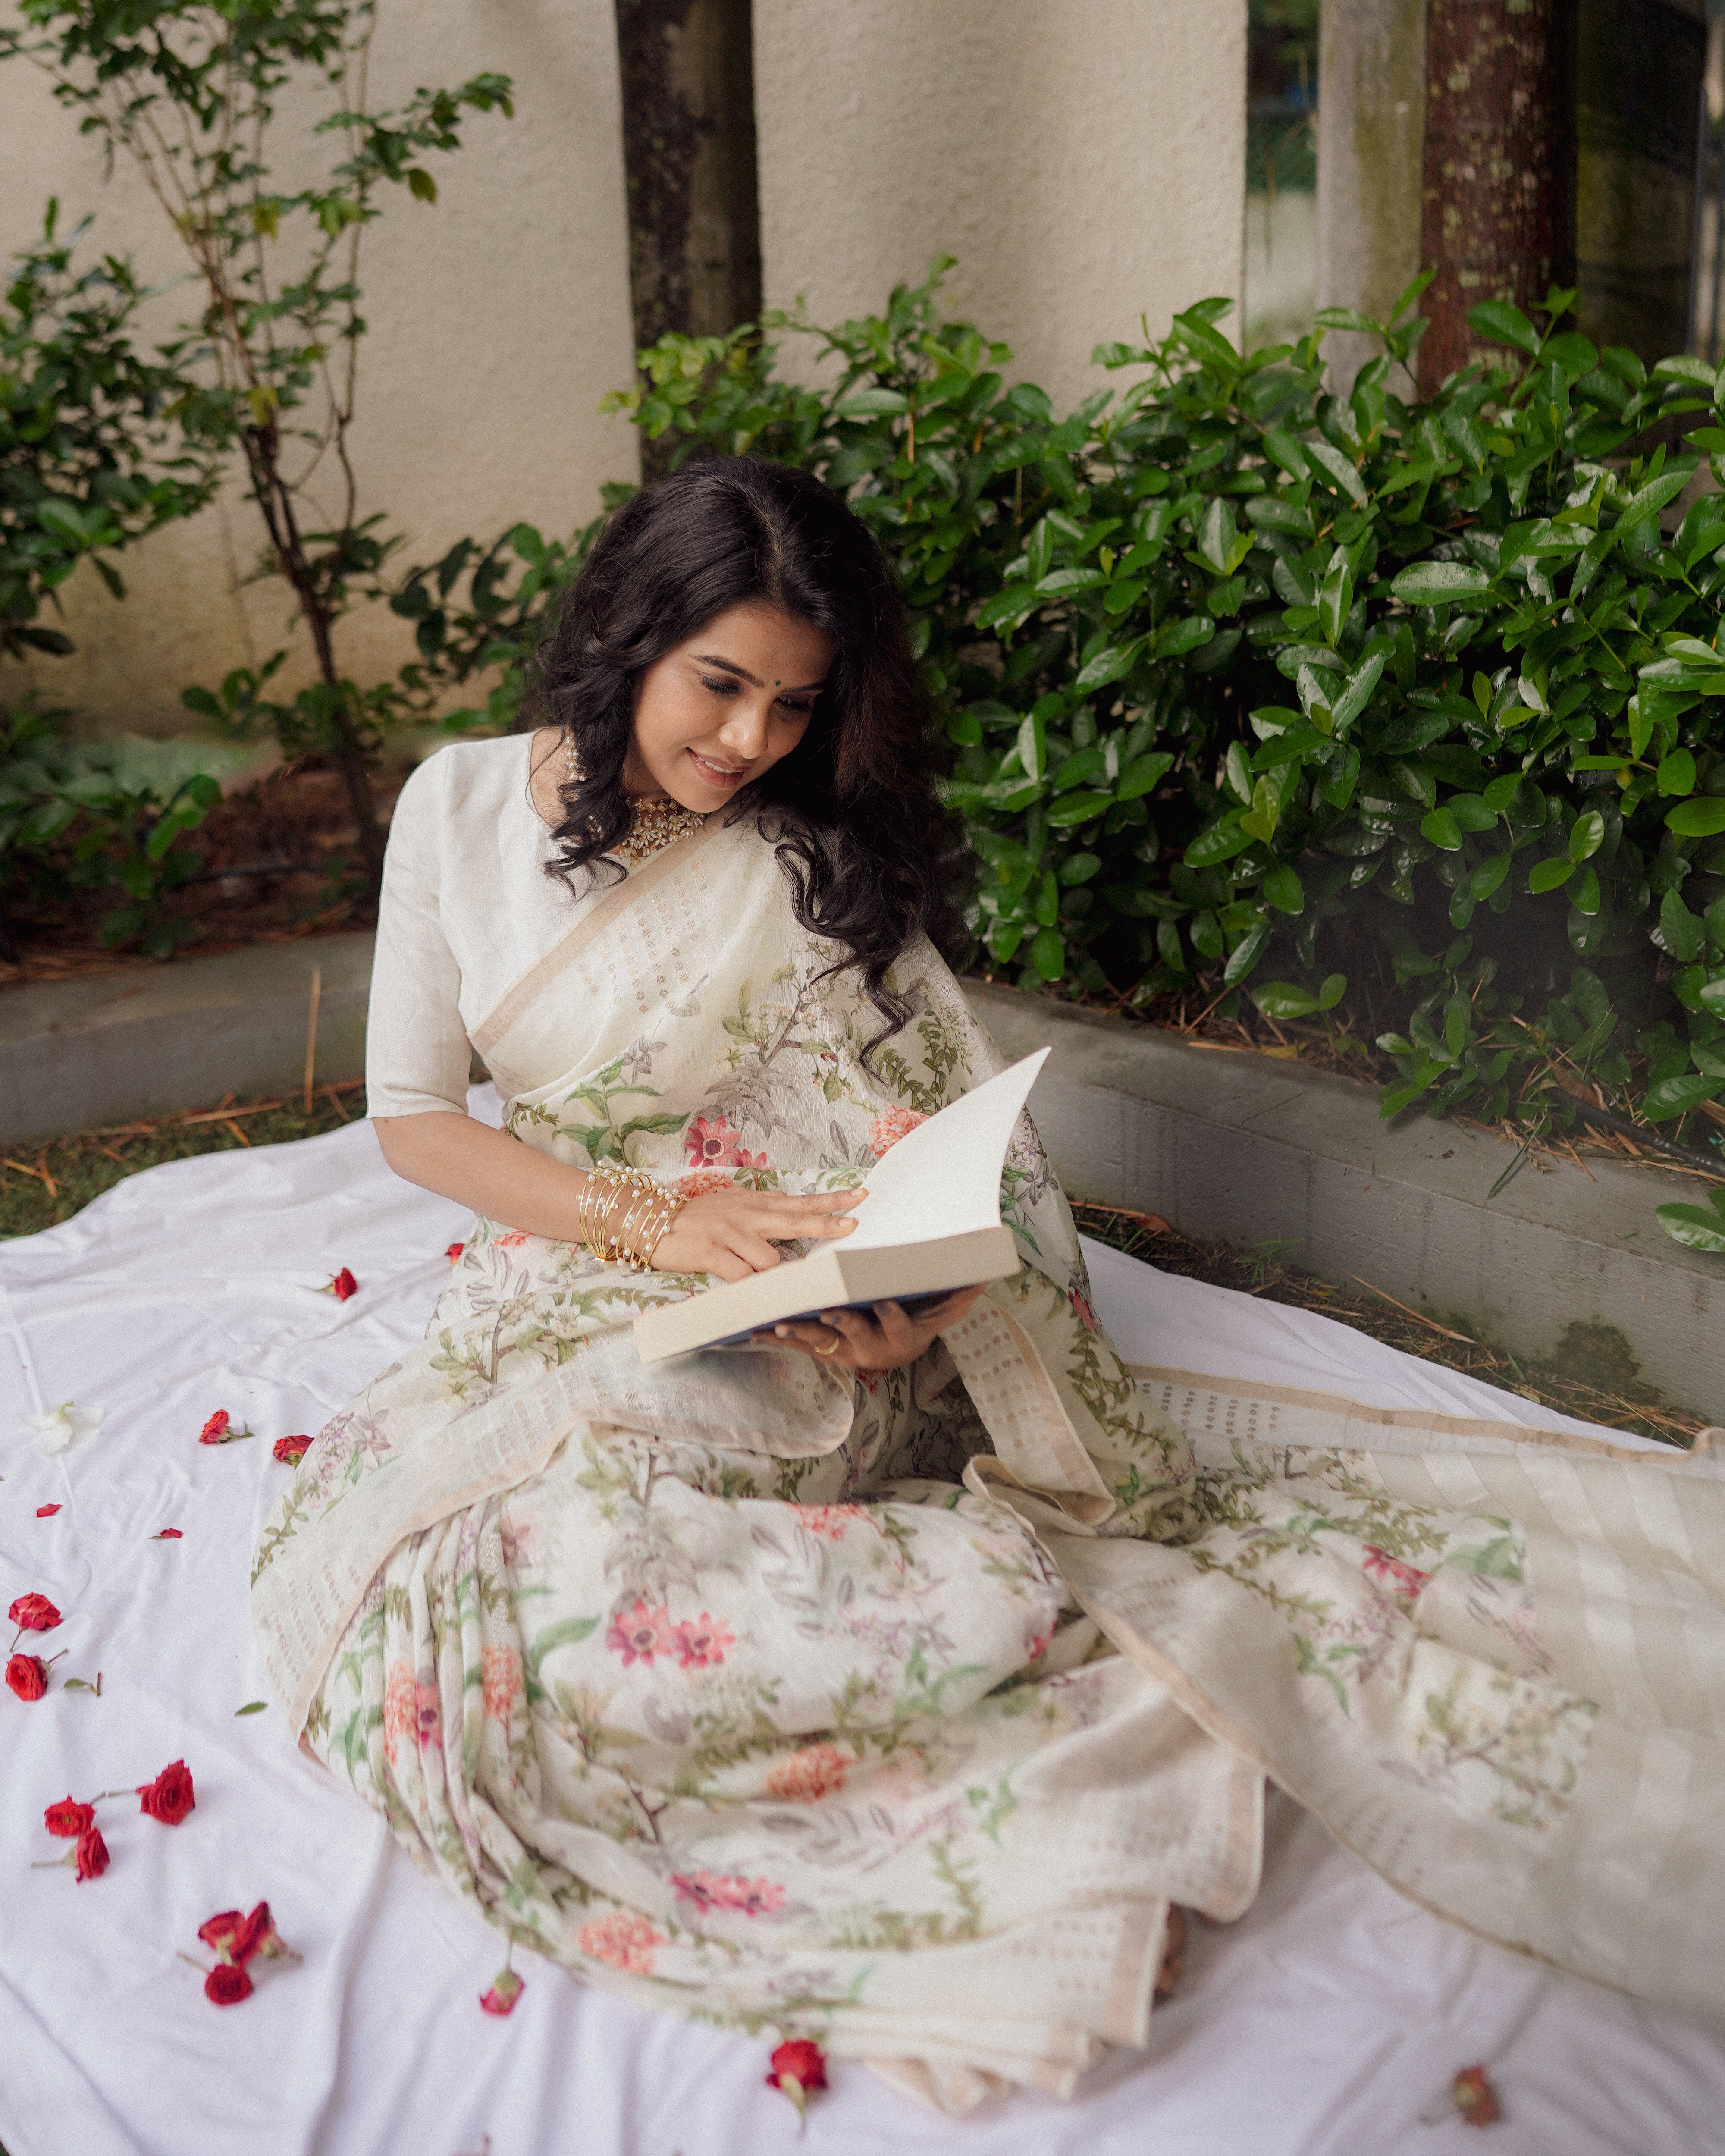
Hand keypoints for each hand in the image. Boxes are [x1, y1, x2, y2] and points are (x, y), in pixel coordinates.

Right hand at [649, 1185, 862, 1282]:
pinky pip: (742, 1276)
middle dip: (827, 1224)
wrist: (649, 1219)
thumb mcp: (731, 1205)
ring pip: (769, 1260)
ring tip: (741, 1268)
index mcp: (755, 1204)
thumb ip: (761, 1210)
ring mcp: (730, 1233)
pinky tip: (741, 1284)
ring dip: (766, 1272)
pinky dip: (747, 1285)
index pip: (800, 1202)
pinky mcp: (712, 1252)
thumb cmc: (693, 1217)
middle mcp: (747, 1215)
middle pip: (796, 1220)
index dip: (831, 1201)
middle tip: (855, 1226)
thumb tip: (791, 1211)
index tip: (860, 1197)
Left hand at [757, 1286, 985, 1370]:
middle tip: (827, 1311)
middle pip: (854, 1334)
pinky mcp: (822, 1350)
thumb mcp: (940, 1314)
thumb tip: (986, 1276)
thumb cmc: (916, 1324)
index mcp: (900, 1336)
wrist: (896, 1353)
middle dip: (840, 1323)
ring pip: (821, 1341)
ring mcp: (844, 1350)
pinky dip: (778, 1338)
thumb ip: (959, 1297)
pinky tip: (756, 1331)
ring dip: (800, 1332)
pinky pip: (797, 1345)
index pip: (898, 1325)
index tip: (884, 1303)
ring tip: (780, 1323)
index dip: (892, 1316)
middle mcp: (870, 1347)